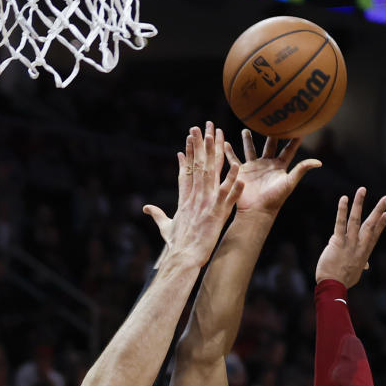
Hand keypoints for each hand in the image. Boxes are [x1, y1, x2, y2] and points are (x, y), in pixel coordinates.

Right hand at [144, 122, 242, 266]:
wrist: (182, 258)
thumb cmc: (175, 246)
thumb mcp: (165, 227)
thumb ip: (157, 215)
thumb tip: (146, 208)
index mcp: (185, 198)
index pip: (186, 171)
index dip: (188, 154)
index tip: (189, 138)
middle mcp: (195, 197)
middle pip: (200, 165)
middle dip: (202, 145)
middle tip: (206, 126)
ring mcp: (207, 204)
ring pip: (213, 174)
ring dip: (216, 154)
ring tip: (219, 137)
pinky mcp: (217, 214)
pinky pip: (228, 196)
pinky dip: (233, 183)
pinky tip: (238, 169)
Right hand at [224, 130, 320, 216]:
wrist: (256, 211)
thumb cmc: (274, 199)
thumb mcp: (289, 182)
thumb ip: (301, 169)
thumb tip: (319, 162)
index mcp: (279, 166)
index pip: (288, 149)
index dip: (294, 138)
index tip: (298, 125)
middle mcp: (266, 165)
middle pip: (269, 145)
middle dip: (270, 133)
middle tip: (270, 118)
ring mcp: (253, 168)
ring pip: (250, 149)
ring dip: (247, 140)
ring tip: (246, 128)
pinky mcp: (241, 172)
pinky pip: (233, 159)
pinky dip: (229, 152)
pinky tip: (224, 142)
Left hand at [315, 189, 385, 288]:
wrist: (333, 287)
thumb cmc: (342, 282)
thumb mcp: (355, 274)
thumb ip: (360, 265)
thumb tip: (366, 265)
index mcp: (364, 253)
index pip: (375, 235)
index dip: (381, 224)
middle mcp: (359, 246)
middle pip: (371, 225)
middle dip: (378, 210)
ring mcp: (349, 243)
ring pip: (356, 220)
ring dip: (359, 203)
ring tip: (362, 189)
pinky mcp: (337, 243)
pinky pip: (340, 224)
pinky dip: (342, 211)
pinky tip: (344, 199)